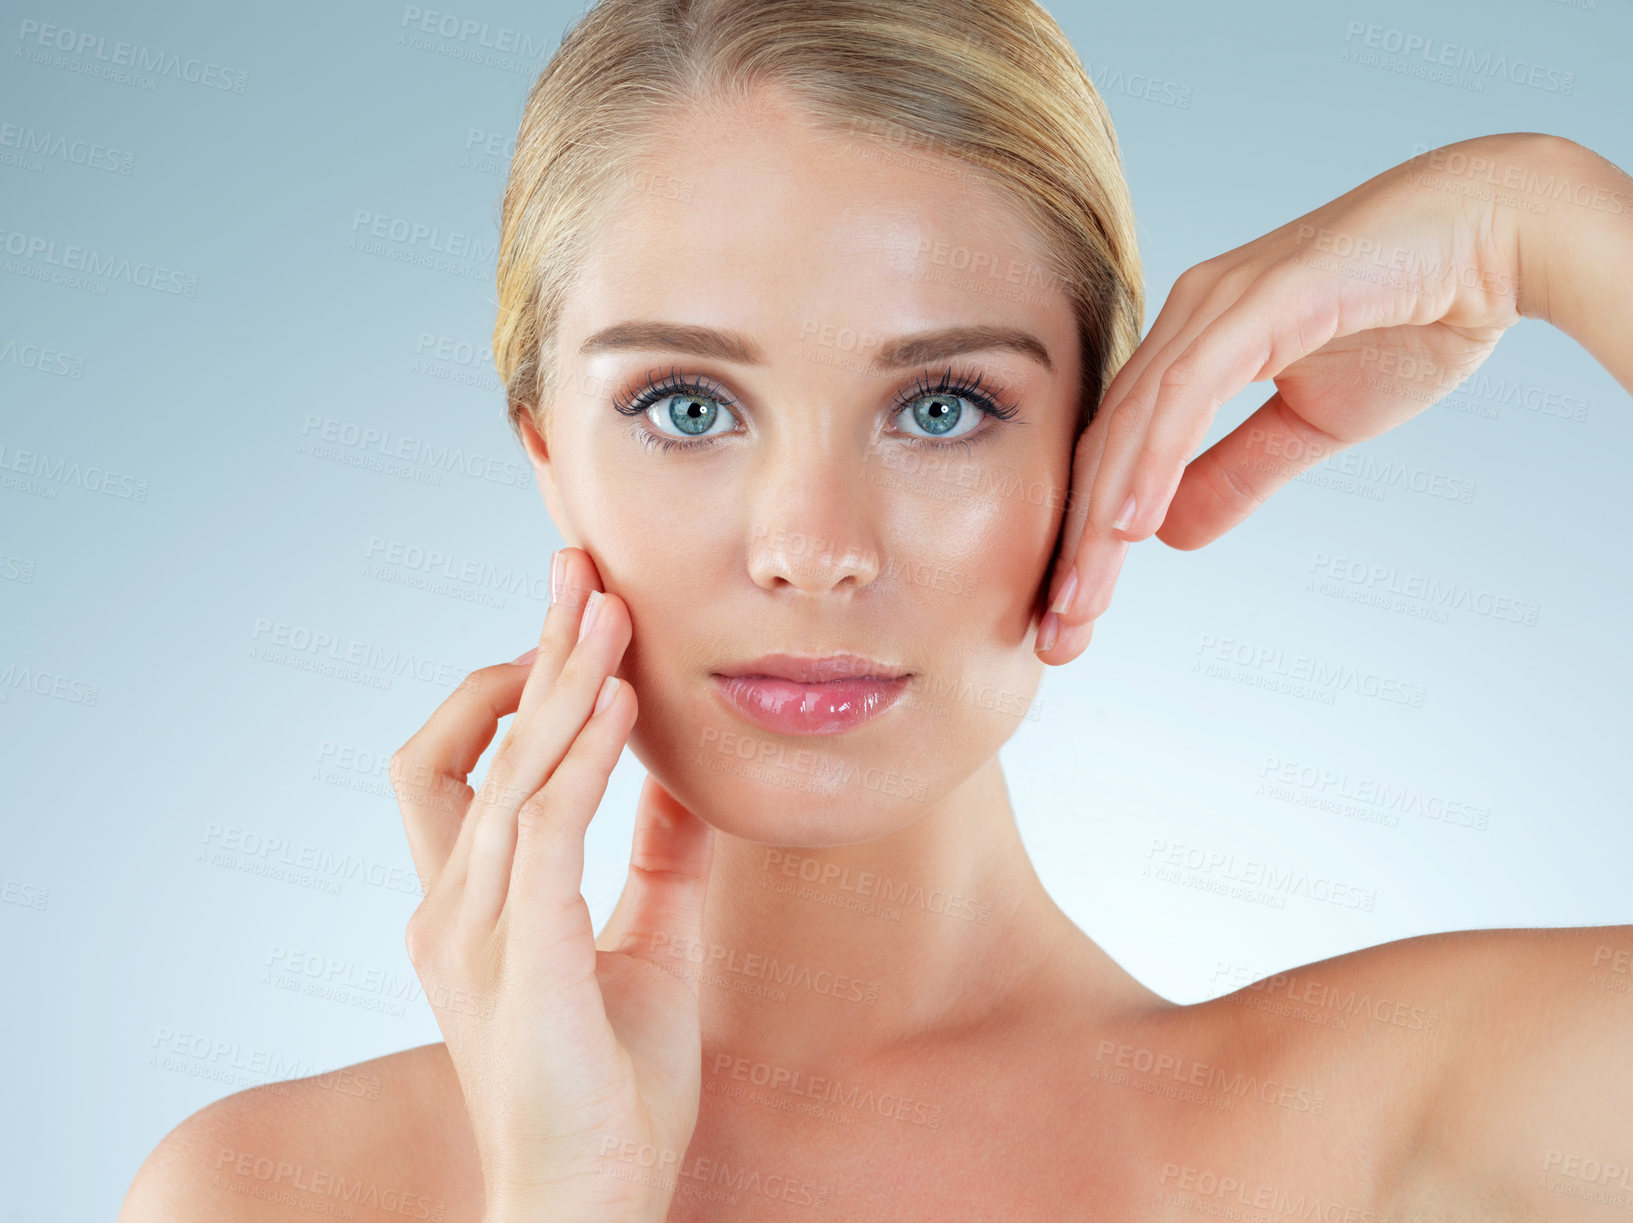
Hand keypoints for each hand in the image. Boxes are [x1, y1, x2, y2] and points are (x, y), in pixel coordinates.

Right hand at [389, 546, 715, 1222]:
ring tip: (611, 610)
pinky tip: (621, 703)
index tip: (578, 625)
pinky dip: (580, 756)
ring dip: (560, 683)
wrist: (589, 1208)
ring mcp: (473, 938)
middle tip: (580, 569)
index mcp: (473, 908)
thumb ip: (655, 864)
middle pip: (467, 744)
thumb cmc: (612, 1095)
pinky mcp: (519, 965)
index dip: (513, 687)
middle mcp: (452, 911)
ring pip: (505, 772)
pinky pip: (542, 831)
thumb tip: (682, 781)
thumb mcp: (647, 949)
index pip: (469, 765)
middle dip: (526, 651)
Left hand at [1038, 132, 1554, 661]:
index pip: (1116, 454)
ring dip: (1101, 519)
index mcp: (1191, 346)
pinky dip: (1154, 458)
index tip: (1070, 616)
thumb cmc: (1410, 319)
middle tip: (1055, 633)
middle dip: (1076, 545)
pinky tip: (1130, 522)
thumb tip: (1168, 535)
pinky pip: (1189, 391)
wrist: (1498, 239)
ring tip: (1080, 594)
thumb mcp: (1310, 426)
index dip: (1087, 537)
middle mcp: (1187, 320)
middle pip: (1106, 446)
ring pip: (1134, 424)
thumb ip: (1235, 474)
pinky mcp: (1260, 299)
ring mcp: (1218, 304)